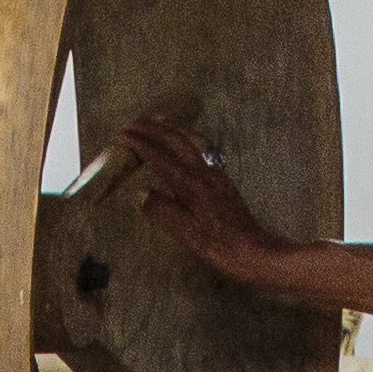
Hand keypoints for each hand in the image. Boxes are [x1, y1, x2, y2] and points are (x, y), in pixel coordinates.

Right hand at [109, 112, 279, 283]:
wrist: (251, 249)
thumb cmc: (218, 245)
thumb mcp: (184, 232)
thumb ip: (161, 209)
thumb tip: (140, 193)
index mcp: (189, 184)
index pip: (158, 156)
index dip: (139, 144)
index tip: (122, 136)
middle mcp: (203, 172)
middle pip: (174, 140)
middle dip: (152, 129)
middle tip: (132, 123)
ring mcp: (215, 173)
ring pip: (190, 140)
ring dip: (170, 129)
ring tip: (156, 122)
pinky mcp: (222, 179)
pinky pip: (201, 148)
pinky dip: (186, 138)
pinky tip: (183, 143)